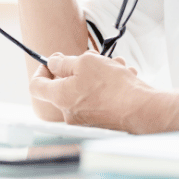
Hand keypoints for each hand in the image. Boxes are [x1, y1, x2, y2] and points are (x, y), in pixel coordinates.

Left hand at [29, 51, 163, 132]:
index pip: (36, 86)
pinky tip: (123, 76)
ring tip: (115, 66)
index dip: (41, 70)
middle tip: (93, 58)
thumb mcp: (85, 62)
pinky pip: (100, 98)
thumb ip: (63, 62)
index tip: (52, 61)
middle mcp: (70, 112)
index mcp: (60, 98)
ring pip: (86, 88)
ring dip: (99, 72)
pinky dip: (110, 85)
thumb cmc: (113, 86)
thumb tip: (52, 62)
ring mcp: (86, 119)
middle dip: (79, 67)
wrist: (142, 109)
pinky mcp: (101, 120)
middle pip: (65, 85)